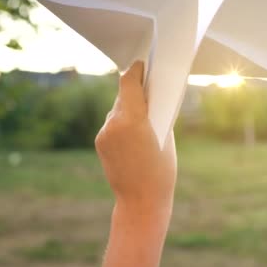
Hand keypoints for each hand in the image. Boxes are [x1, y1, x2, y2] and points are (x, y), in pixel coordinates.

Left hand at [95, 61, 176, 210]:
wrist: (141, 201)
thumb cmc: (161, 170)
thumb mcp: (165, 136)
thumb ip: (154, 114)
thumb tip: (149, 98)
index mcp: (132, 119)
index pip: (128, 82)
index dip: (136, 71)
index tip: (142, 66)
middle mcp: (113, 123)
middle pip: (122, 95)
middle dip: (135, 91)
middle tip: (151, 90)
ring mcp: (104, 133)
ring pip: (116, 109)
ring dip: (129, 108)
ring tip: (145, 120)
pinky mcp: (100, 142)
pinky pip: (112, 123)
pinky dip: (123, 123)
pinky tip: (135, 135)